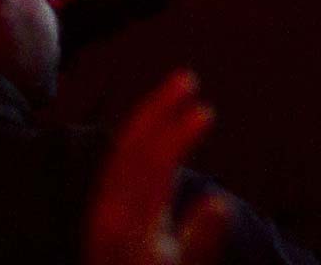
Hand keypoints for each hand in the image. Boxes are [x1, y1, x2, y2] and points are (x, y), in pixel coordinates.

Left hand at [85, 72, 234, 264]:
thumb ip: (201, 242)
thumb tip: (218, 201)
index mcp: (128, 225)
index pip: (152, 165)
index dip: (177, 134)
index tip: (205, 111)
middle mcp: (108, 212)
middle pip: (129, 146)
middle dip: (158, 108)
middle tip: (188, 77)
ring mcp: (102, 211)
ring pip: (120, 150)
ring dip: (148, 116)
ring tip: (178, 90)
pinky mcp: (104, 213)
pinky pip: (118, 162)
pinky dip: (138, 136)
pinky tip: (158, 125)